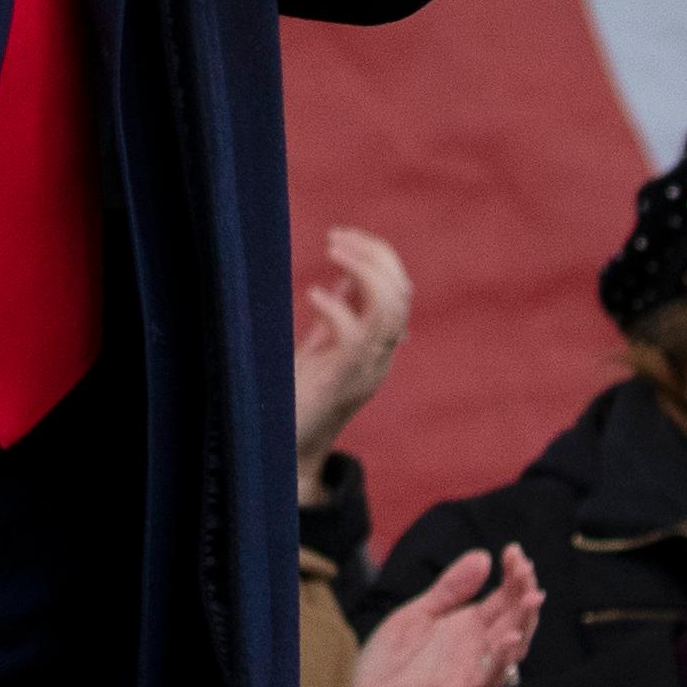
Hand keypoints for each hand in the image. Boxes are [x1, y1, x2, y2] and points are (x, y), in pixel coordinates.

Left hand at [290, 227, 415, 475]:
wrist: (284, 449)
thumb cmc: (296, 397)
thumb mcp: (322, 346)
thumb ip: (339, 313)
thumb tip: (344, 274)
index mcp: (379, 345)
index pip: (400, 289)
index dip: (379, 256)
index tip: (343, 236)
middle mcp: (381, 356)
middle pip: (402, 294)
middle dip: (375, 256)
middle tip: (336, 237)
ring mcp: (367, 369)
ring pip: (390, 310)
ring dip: (364, 272)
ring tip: (332, 250)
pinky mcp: (344, 380)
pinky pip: (356, 336)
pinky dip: (337, 308)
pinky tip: (312, 294)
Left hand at [341, 544, 542, 686]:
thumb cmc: (392, 665)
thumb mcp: (417, 615)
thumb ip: (448, 590)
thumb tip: (484, 556)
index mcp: (470, 629)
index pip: (504, 600)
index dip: (513, 576)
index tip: (514, 550)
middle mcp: (477, 652)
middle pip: (514, 621)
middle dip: (523, 594)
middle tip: (525, 567)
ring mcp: (469, 676)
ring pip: (509, 653)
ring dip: (523, 625)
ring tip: (532, 597)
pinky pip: (485, 682)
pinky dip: (500, 662)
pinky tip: (509, 639)